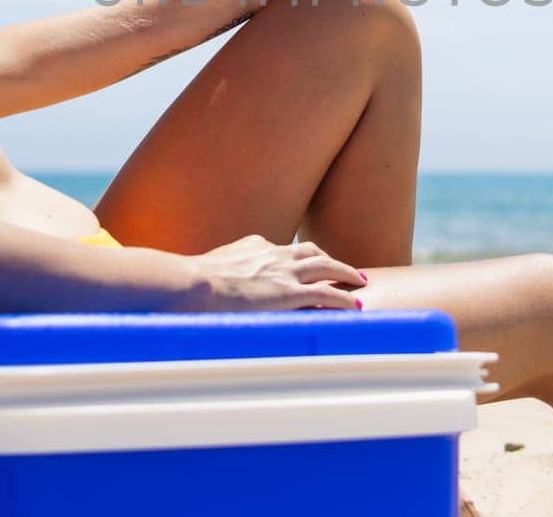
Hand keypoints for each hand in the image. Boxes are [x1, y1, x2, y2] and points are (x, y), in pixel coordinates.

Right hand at [180, 234, 366, 311]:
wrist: (194, 283)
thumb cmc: (191, 281)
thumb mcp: (207, 269)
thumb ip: (218, 272)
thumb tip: (206, 283)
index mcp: (255, 246)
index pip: (283, 249)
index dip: (298, 257)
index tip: (305, 264)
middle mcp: (274, 254)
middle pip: (312, 252)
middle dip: (330, 259)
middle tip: (345, 269)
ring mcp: (284, 273)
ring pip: (327, 267)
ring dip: (347, 274)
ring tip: (360, 282)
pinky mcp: (290, 293)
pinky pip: (327, 294)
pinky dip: (345, 300)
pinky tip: (356, 306)